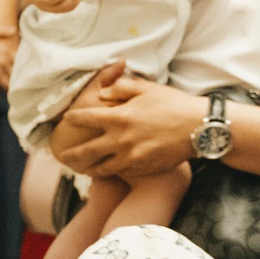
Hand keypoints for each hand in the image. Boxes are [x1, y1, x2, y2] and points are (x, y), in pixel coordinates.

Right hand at [0, 27, 16, 94]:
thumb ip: (4, 31)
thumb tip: (14, 30)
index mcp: (6, 51)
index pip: (19, 63)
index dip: (15, 67)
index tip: (11, 69)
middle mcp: (3, 62)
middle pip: (14, 76)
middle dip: (10, 78)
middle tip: (5, 79)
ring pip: (6, 85)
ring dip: (3, 86)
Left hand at [49, 64, 197, 181]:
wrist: (198, 129)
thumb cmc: (173, 104)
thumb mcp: (147, 88)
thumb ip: (121, 87)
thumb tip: (103, 92)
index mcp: (119, 117)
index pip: (86, 118)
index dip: (73, 118)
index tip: (65, 119)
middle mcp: (121, 140)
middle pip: (87, 151)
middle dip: (71, 154)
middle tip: (61, 156)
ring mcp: (131, 157)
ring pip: (102, 167)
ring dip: (89, 168)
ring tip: (81, 168)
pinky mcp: (143, 168)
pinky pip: (122, 171)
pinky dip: (112, 171)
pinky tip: (107, 170)